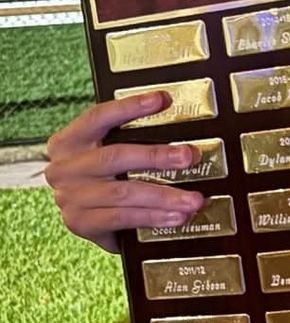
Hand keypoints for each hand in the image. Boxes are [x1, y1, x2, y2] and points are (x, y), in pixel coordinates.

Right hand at [44, 92, 205, 253]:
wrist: (79, 216)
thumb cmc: (101, 174)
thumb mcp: (105, 150)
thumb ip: (132, 138)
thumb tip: (179, 134)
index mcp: (68, 140)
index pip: (98, 117)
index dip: (129, 107)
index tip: (162, 99)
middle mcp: (64, 168)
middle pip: (115, 156)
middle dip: (156, 156)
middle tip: (189, 156)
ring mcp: (70, 197)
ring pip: (123, 193)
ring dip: (164, 196)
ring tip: (192, 199)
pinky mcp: (80, 223)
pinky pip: (122, 218)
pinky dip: (153, 217)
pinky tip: (176, 217)